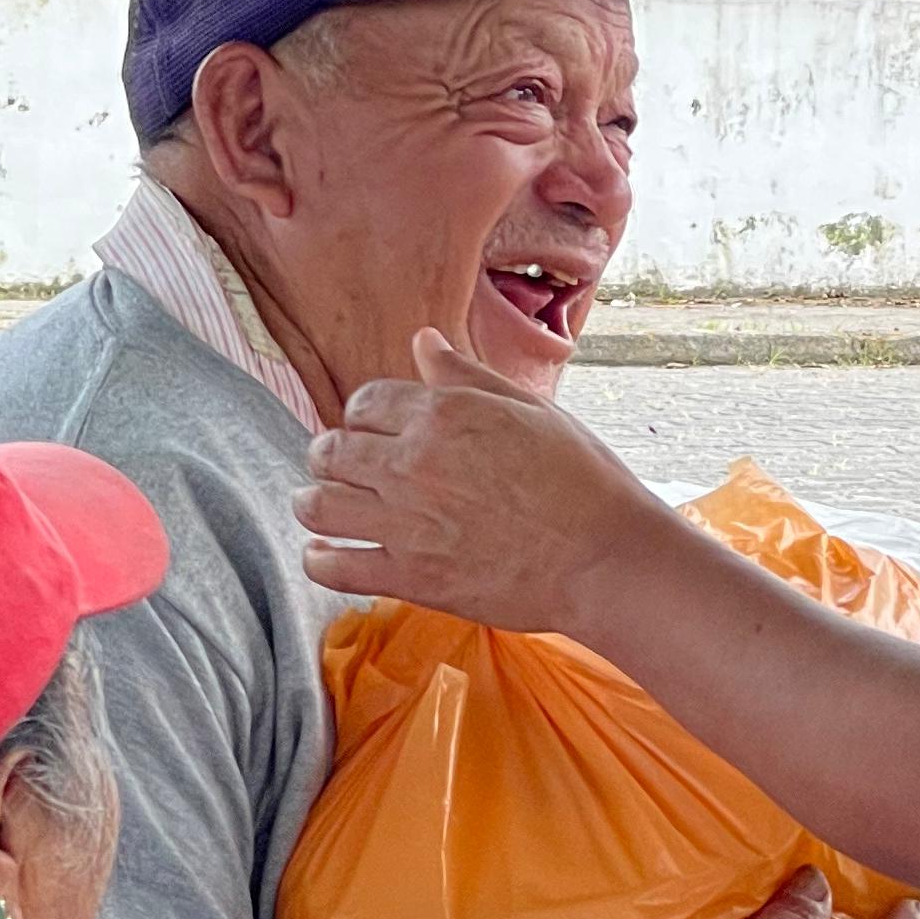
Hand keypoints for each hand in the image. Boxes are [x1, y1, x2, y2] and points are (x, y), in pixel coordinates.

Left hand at [298, 332, 657, 631]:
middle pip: (329, 450)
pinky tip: (328, 555)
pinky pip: (333, 567)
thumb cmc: (582, 481)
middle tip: (343, 470)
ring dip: (314, 503)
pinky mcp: (410, 577)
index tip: (373, 433)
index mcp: (442, 414)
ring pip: (316, 506)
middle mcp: (413, 463)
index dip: (364, 417)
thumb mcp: (530, 410)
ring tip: (324, 508)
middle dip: (330, 457)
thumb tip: (422, 341)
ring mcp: (407, 523)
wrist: (606, 559)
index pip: (363, 403)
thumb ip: (465, 376)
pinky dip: (320, 560)